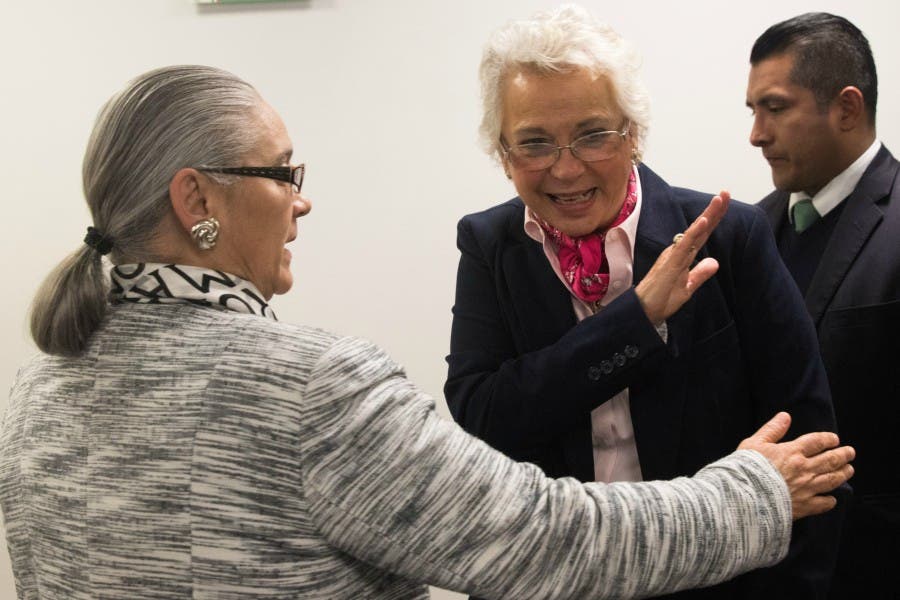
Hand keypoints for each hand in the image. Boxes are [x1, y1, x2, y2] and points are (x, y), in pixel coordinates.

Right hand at [635, 190, 729, 324]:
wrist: (643, 312)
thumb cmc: (661, 300)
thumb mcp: (687, 288)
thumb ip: (700, 274)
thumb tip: (714, 261)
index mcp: (682, 256)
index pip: (702, 235)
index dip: (714, 219)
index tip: (725, 203)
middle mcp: (677, 252)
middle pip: (699, 229)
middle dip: (713, 210)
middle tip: (725, 192)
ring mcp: (673, 256)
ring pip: (693, 232)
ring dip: (706, 215)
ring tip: (718, 200)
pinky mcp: (670, 263)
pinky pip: (684, 245)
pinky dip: (694, 232)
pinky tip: (704, 221)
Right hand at [738, 412, 854, 519]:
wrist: (745, 496)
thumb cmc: (746, 468)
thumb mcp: (754, 443)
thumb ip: (772, 429)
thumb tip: (785, 416)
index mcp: (792, 452)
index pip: (816, 442)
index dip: (828, 439)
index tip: (835, 439)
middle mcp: (804, 469)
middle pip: (830, 460)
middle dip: (843, 455)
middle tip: (851, 452)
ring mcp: (807, 488)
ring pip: (832, 480)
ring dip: (843, 474)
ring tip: (849, 470)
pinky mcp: (804, 506)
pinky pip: (823, 504)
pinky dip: (830, 501)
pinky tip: (832, 499)